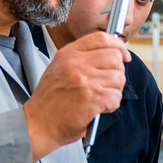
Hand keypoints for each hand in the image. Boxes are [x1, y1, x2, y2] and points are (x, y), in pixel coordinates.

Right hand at [24, 32, 128, 160]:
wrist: (38, 124)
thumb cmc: (50, 100)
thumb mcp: (59, 68)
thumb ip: (81, 58)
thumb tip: (112, 54)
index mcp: (68, 53)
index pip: (101, 38)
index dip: (118, 46)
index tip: (124, 56)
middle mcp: (76, 64)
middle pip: (115, 58)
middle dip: (118, 72)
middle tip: (109, 84)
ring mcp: (85, 81)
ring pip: (119, 78)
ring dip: (114, 90)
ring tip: (101, 98)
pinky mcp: (92, 99)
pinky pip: (116, 97)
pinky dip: (111, 105)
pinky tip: (99, 108)